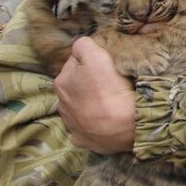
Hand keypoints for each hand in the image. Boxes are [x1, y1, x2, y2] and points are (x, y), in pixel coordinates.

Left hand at [54, 37, 135, 153]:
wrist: (125, 126)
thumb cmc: (111, 89)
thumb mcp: (97, 56)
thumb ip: (84, 45)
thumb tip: (81, 46)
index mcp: (61, 82)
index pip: (75, 62)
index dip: (91, 61)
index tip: (106, 65)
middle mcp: (61, 103)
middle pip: (76, 85)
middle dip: (88, 82)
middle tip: (109, 82)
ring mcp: (70, 124)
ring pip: (79, 106)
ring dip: (89, 103)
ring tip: (109, 103)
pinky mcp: (81, 140)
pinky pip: (84, 128)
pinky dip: (91, 124)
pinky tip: (103, 122)